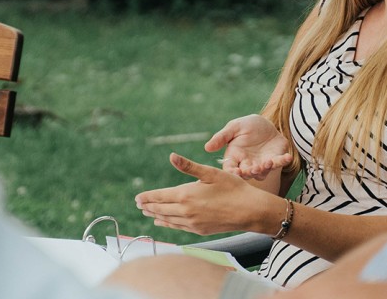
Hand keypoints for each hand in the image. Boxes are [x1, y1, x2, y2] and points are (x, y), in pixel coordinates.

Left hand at [135, 153, 287, 235]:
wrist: (249, 211)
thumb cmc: (233, 188)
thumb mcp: (211, 173)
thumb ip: (189, 166)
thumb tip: (172, 156)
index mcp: (186, 195)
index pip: (159, 197)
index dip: (147, 197)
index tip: (137, 197)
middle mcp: (186, 211)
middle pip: (160, 209)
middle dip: (147, 206)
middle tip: (138, 204)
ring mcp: (192, 223)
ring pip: (167, 219)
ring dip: (155, 215)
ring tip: (146, 212)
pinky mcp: (199, 230)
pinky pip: (177, 227)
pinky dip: (167, 224)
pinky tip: (162, 222)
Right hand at [206, 114, 292, 179]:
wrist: (266, 123)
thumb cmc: (247, 126)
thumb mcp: (234, 127)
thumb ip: (222, 137)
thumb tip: (207, 147)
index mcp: (235, 157)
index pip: (230, 169)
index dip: (232, 173)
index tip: (236, 172)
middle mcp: (247, 163)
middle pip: (247, 173)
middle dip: (250, 172)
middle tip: (253, 168)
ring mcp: (262, 163)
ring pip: (262, 173)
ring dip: (265, 169)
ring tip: (268, 162)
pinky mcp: (276, 159)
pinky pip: (279, 163)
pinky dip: (283, 161)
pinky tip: (288, 157)